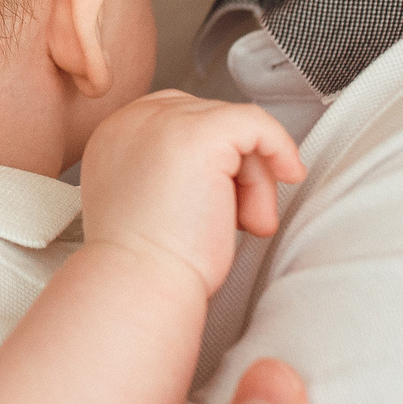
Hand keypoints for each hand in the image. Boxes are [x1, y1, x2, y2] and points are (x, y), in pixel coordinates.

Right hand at [78, 91, 304, 293]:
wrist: (141, 285)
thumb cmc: (148, 264)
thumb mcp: (149, 202)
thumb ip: (170, 171)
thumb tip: (221, 164)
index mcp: (115, 136)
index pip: (179, 118)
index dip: (214, 156)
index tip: (228, 193)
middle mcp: (133, 121)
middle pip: (209, 118)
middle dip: (234, 168)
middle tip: (239, 217)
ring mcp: (164, 121)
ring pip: (234, 128)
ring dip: (253, 177)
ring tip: (244, 222)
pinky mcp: (199, 133)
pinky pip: (255, 122)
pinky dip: (279, 147)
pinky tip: (287, 175)